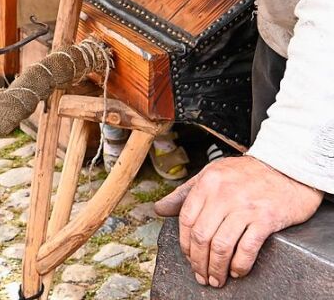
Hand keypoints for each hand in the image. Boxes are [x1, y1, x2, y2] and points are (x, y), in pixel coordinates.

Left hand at [154, 155, 321, 287]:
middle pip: (201, 235)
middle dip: (198, 261)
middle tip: (200, 275)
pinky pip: (247, 248)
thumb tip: (159, 209)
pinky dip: (239, 265)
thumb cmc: (248, 173)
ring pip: (221, 245)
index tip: (188, 258)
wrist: (289, 169)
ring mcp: (245, 207)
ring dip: (216, 268)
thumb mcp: (212, 174)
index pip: (186, 219)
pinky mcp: (266, 219)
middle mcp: (223, 194)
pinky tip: (237, 271)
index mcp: (208, 182)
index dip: (184, 243)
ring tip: (216, 279)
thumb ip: (186, 193)